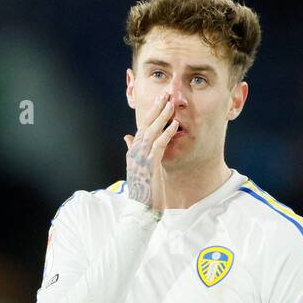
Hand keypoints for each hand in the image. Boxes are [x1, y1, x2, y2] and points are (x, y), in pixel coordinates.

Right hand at [123, 93, 179, 212]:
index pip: (142, 126)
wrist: (140, 210)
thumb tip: (127, 136)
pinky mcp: (150, 165)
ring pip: (151, 131)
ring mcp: (141, 157)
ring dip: (162, 117)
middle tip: (166, 93)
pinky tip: (174, 125)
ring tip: (171, 104)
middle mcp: (135, 151)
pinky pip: (158, 145)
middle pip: (145, 124)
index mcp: (133, 151)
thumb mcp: (137, 167)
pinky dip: (166, 134)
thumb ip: (132, 150)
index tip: (159, 99)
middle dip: (156, 108)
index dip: (151, 112)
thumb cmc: (142, 191)